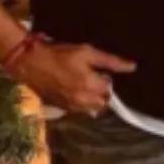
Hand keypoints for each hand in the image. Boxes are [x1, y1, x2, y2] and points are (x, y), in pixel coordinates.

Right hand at [14, 41, 135, 116]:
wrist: (32, 63)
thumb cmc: (61, 55)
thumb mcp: (87, 52)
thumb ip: (111, 62)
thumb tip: (132, 67)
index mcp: (91, 87)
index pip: (109, 89)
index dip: (105, 79)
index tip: (98, 71)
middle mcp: (83, 101)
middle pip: (102, 103)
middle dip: (101, 93)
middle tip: (91, 78)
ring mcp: (71, 107)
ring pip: (91, 109)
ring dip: (91, 99)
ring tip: (82, 84)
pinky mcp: (61, 108)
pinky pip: (78, 110)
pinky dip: (80, 103)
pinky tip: (71, 89)